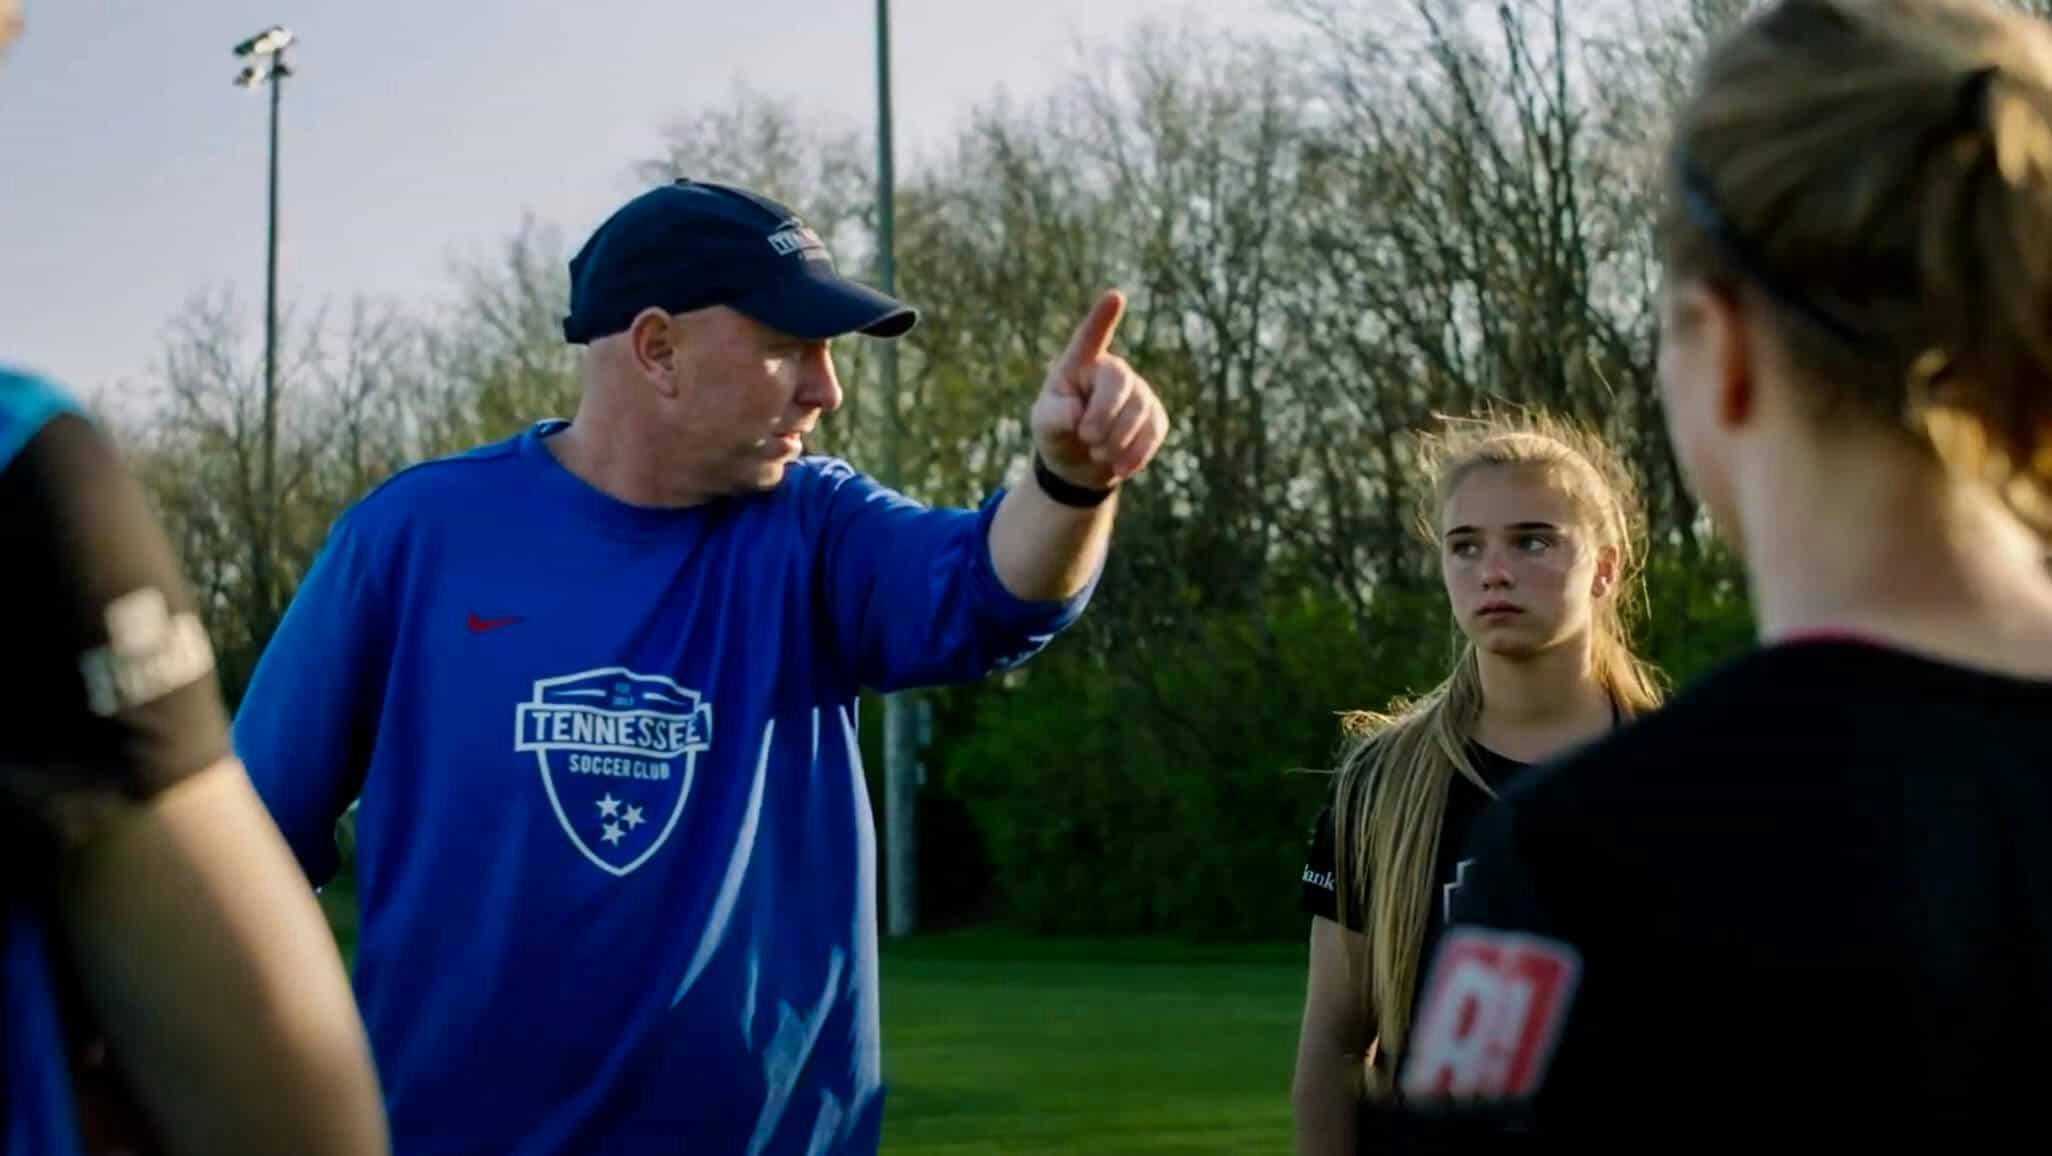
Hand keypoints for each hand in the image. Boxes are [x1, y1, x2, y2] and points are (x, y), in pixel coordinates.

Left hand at [1029, 290, 1168, 489]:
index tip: (1115, 297)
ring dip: (1118, 440)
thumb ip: (1054, 417)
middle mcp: (1112, 371)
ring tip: (1098, 455)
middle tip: (1087, 440)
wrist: (1080, 465)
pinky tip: (1120, 467)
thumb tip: (1077, 414)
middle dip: (1105, 414)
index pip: (1091, 337)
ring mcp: (1137, 391)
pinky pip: (1155, 430)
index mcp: (1079, 364)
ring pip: (1140, 408)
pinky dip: (1137, 453)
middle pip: (1120, 380)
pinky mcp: (1154, 416)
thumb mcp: (1044, 426)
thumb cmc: (1057, 433)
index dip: (1103, 318)